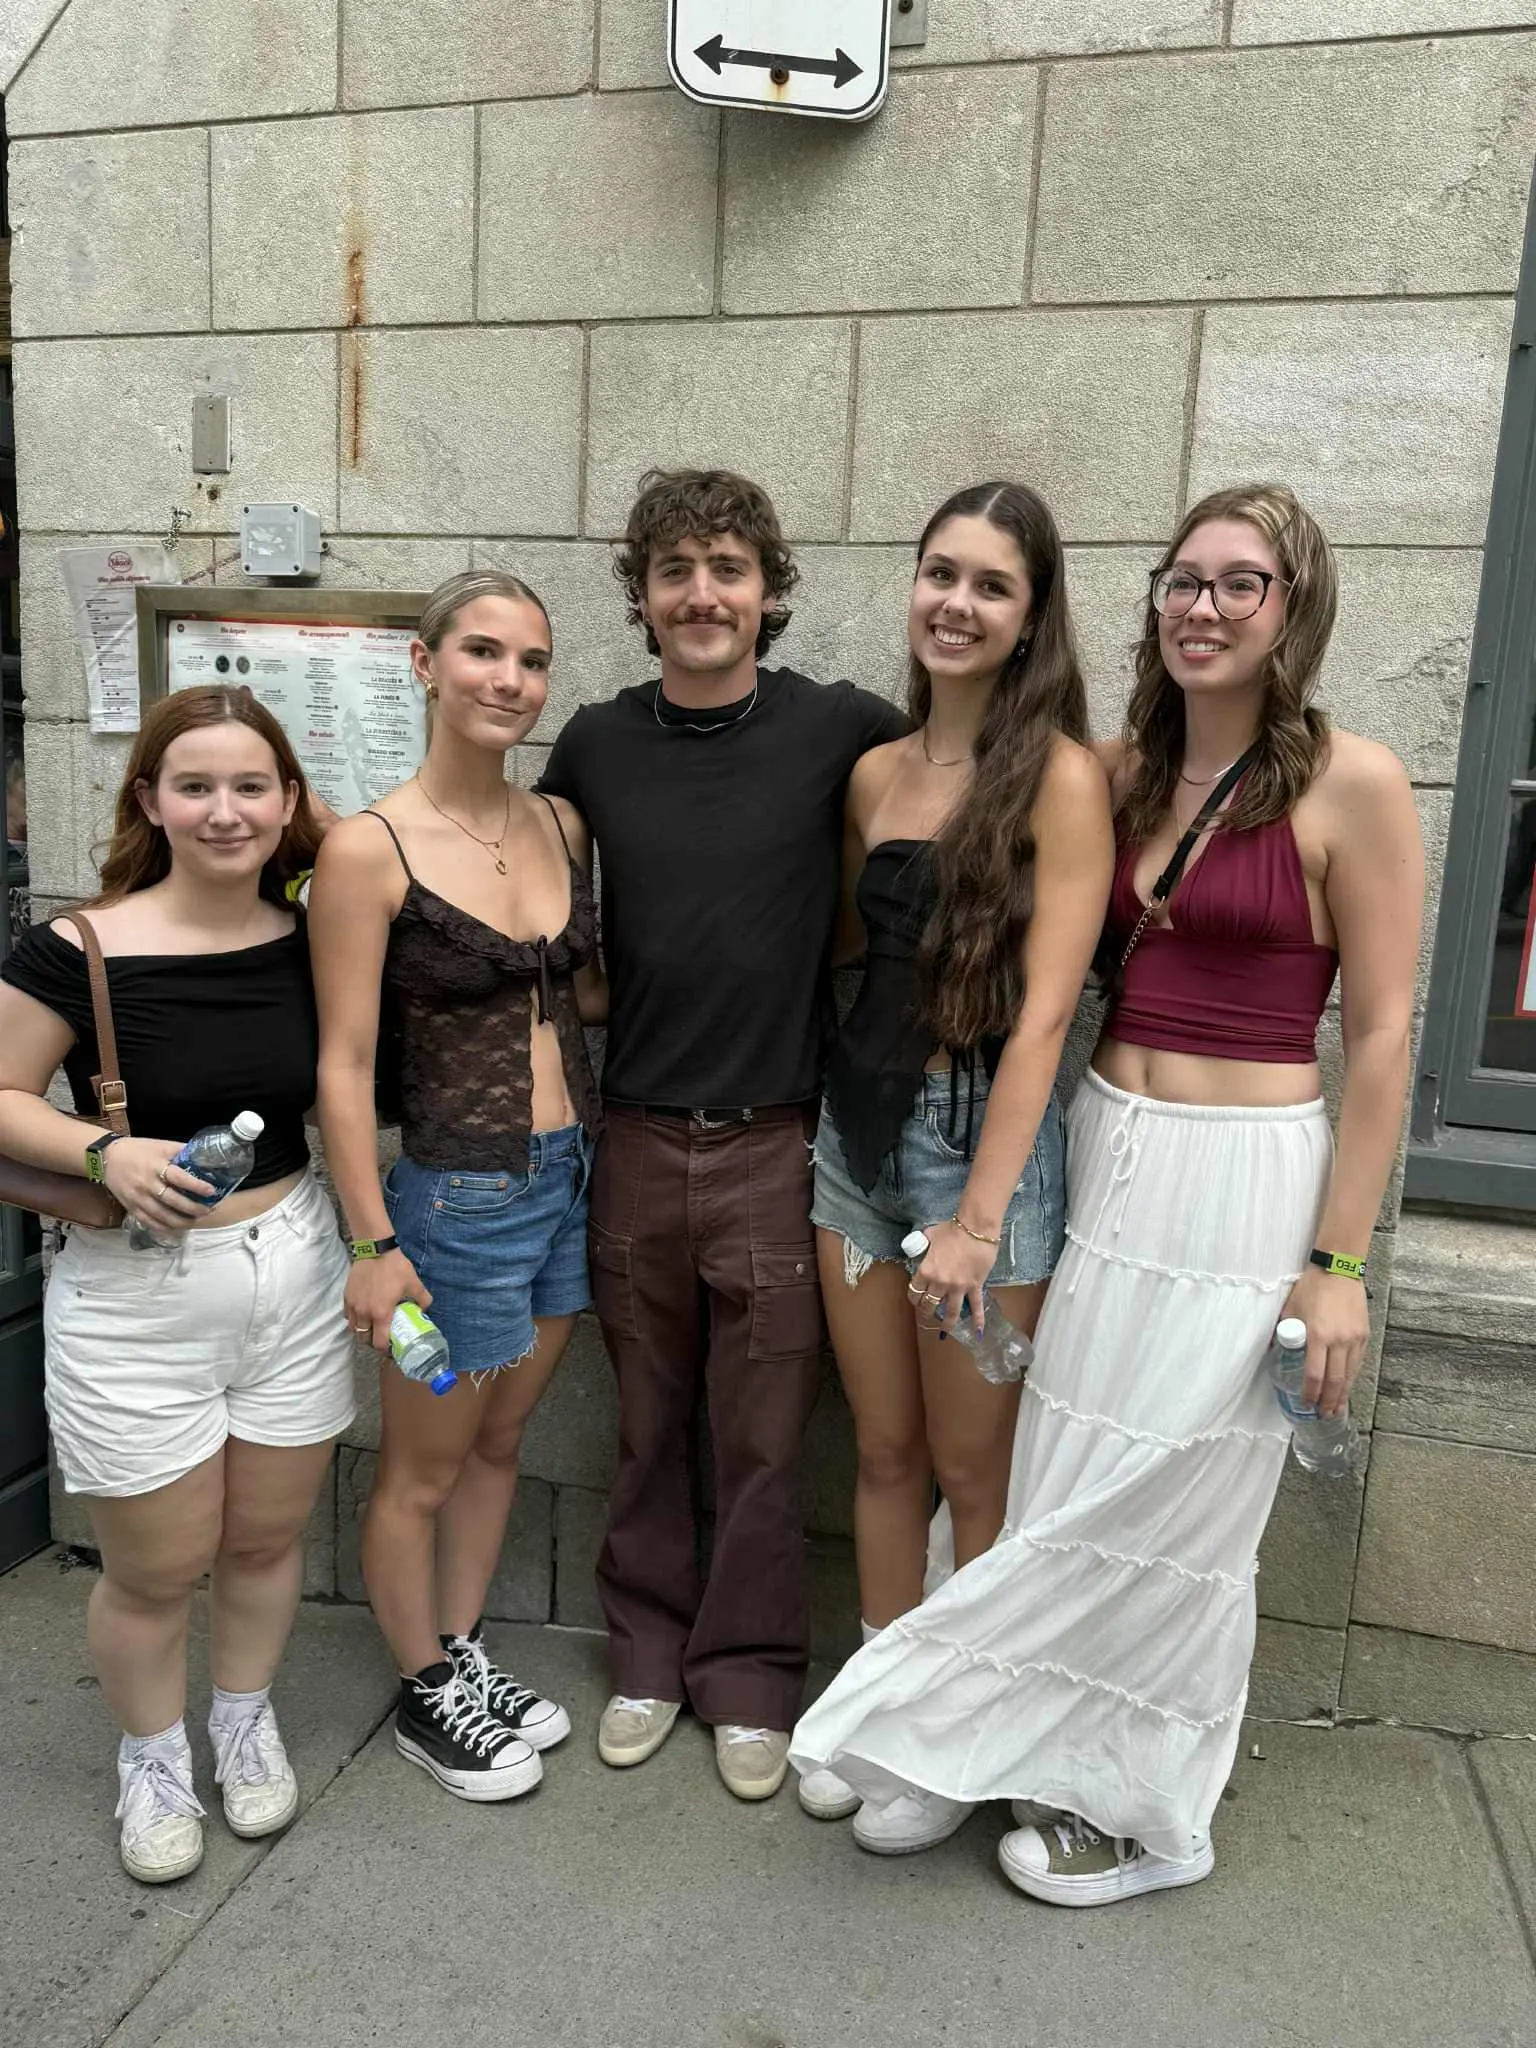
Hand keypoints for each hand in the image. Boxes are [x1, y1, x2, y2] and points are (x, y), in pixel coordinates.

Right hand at [101, 1137, 214, 1235]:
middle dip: (193, 1208)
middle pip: (172, 1201)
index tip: (212, 1191)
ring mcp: (137, 1197)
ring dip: (182, 1221)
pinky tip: (177, 1229)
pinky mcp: (131, 1207)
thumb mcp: (161, 1145)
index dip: (196, 1186)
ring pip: (162, 1215)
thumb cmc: (138, 1150)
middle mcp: (146, 1183)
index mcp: (155, 1165)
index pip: (179, 1178)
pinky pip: (149, 1222)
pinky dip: (164, 1228)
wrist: (107, 1157)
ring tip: (196, 1220)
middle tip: (209, 1210)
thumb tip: (206, 1158)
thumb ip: (181, 1152)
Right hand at [344, 1247, 430, 1350]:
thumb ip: (423, 1300)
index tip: (390, 1348)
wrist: (375, 1250)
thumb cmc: (395, 1268)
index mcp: (381, 1314)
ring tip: (371, 1327)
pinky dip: (354, 1319)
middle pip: (364, 1339)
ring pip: (354, 1329)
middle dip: (372, 1342)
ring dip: (362, 1332)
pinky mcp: (346, 1297)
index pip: (379, 1343)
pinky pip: (348, 1316)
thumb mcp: (415, 1284)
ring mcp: (353, 1306)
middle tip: (380, 1338)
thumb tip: (424, 1310)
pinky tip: (363, 1313)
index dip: (384, 1350)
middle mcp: (364, 1313)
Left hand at [907, 1220, 995, 1334]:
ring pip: (950, 1311)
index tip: (915, 1299)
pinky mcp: (974, 1287)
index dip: (913, 1297)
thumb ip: (923, 1243)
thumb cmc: (952, 1230)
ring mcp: (958, 1287)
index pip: (914, 1290)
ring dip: (946, 1323)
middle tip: (926, 1316)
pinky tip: (977, 1332)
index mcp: (926, 1271)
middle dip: (926, 1312)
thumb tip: (920, 1244)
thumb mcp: (930, 1235)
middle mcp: (940, 1283)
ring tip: (943, 1331)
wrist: (975, 1229)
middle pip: (929, 1304)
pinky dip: (977, 1320)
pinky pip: (976, 1306)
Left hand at [1280, 1265, 1369, 1417]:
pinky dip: (1352, 1377)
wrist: (1339, 1269)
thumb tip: (1275, 1349)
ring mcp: (1354, 1339)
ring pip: (1350, 1374)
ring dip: (1343, 1394)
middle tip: (1324, 1415)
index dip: (1310, 1393)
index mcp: (1318, 1335)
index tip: (1306, 1403)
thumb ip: (1285, 1331)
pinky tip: (1347, 1386)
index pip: (1314, 1374)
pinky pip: (1358, 1362)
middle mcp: (1339, 1341)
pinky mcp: (1364, 1335)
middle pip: (1335, 1380)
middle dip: (1329, 1401)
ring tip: (1337, 1408)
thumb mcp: (1290, 1309)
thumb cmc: (1312, 1288)